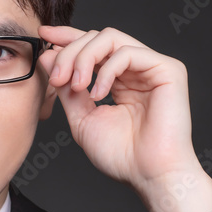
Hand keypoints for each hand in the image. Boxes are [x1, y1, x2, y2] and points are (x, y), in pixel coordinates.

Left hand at [39, 25, 211, 211]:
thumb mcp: (82, 118)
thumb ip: (66, 88)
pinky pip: (128, 52)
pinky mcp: (168, 69)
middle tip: (56, 78)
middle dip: (70, 53)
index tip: (43, 36)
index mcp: (121, 79)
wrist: (150, 175)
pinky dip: (106, 70)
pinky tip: (98, 94)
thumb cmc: (122, 155)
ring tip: (75, 85)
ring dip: (84, 58)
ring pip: (110, 38)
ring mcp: (153, 67)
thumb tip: (48, 56)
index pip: (93, 46)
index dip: (68, 37)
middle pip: (97, 38)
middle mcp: (137, 69)